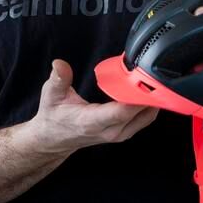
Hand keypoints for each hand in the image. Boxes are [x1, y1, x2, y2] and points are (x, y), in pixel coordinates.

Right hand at [27, 59, 158, 156]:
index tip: (144, 80)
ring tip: (151, 79)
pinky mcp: (124, 133)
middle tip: (152, 72)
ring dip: (151, 100)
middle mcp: (109, 131)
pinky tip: (146, 91)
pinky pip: (144, 120)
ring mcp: (119, 134)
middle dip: (149, 94)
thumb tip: (59, 64)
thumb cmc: (54, 116)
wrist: (54, 138)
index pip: (121, 112)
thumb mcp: (50, 94)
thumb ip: (58, 78)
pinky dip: (148, 106)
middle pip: (140, 114)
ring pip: (146, 117)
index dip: (136, 97)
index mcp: (92, 122)